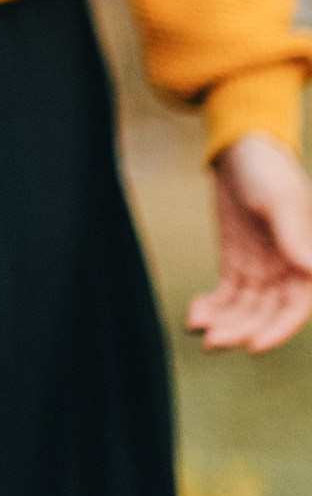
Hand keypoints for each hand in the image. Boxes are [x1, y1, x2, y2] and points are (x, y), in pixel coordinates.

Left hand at [188, 132, 311, 353]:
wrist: (241, 149)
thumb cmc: (267, 169)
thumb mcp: (279, 199)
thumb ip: (294, 236)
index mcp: (305, 258)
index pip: (296, 305)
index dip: (279, 329)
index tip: (254, 346)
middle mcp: (287, 270)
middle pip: (266, 313)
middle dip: (240, 331)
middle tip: (211, 342)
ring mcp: (262, 270)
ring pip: (245, 310)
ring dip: (223, 323)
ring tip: (197, 328)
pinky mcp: (239, 265)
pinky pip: (227, 296)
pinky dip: (212, 308)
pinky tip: (194, 314)